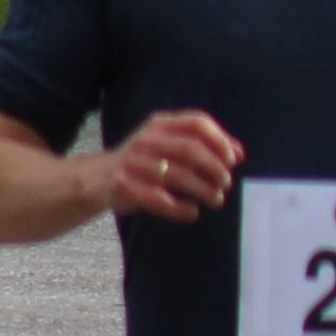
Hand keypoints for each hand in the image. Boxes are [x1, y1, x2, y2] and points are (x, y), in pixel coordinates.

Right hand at [105, 108, 242, 219]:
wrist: (98, 178)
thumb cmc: (145, 161)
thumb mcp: (171, 145)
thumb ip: (204, 145)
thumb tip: (238, 153)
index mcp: (160, 124)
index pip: (197, 123)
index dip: (220, 140)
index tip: (233, 160)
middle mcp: (145, 139)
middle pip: (189, 149)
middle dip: (214, 168)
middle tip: (226, 183)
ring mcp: (132, 161)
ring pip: (176, 175)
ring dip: (202, 190)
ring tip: (216, 200)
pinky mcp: (122, 184)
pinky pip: (156, 198)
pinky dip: (178, 208)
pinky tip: (191, 212)